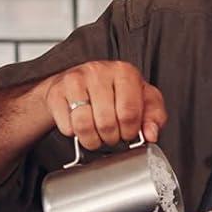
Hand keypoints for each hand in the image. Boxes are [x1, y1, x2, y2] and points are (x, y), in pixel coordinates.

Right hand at [40, 61, 167, 149]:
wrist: (78, 84)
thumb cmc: (113, 93)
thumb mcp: (142, 100)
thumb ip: (154, 116)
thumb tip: (151, 134)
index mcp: (124, 71)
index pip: (129, 113)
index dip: (130, 132)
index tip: (128, 133)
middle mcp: (98, 71)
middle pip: (106, 122)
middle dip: (111, 138)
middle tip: (112, 135)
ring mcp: (75, 80)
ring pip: (84, 126)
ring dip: (92, 140)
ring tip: (96, 135)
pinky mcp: (56, 92)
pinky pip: (66, 126)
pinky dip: (73, 134)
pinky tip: (79, 125)